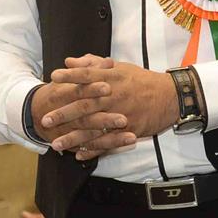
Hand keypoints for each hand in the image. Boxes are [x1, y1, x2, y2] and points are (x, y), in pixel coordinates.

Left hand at [40, 55, 177, 158]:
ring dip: (74, 138)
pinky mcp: (129, 130)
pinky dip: (94, 150)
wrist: (172, 96)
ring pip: (94, 128)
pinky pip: (109, 142)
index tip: (52, 77)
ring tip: (56, 145)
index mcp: (111, 79)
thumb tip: (68, 61)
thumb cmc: (141, 80)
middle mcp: (114, 97)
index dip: (70, 76)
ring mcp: (121, 115)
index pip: (87, 75)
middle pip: (85, 105)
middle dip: (64, 114)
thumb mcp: (118, 68)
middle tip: (45, 120)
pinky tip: (78, 155)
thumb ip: (92, 64)